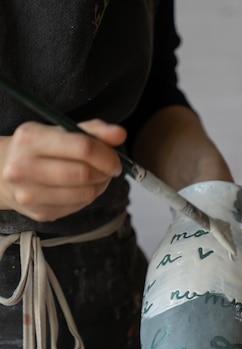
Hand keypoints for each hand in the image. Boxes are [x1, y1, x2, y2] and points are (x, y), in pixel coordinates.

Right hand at [0, 119, 125, 220]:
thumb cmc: (35, 149)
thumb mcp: (58, 132)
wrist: (1, 173)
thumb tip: (120, 134)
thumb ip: (91, 131)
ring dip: (100, 187)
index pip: (82, 147)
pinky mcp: (40, 213)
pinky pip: (78, 207)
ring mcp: (30, 194)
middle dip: (105, 173)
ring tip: (97, 178)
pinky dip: (88, 198)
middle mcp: (25, 167)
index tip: (115, 160)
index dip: (107, 155)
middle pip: (84, 174)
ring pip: (84, 195)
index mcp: (31, 139)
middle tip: (109, 170)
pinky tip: (82, 189)